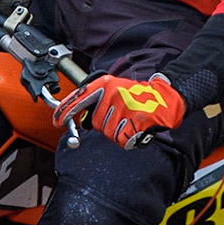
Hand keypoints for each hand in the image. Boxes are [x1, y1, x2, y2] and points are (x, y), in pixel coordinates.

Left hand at [54, 73, 187, 148]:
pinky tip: (137, 129)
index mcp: (106, 85)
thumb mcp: (116, 89)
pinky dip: (129, 139)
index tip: (56, 121)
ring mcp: (123, 109)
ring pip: (109, 133)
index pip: (80, 98)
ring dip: (119, 132)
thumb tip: (82, 122)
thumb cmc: (141, 95)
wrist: (167, 97)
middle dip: (107, 125)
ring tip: (132, 121)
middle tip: (123, 117)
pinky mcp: (134, 122)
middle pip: (97, 123)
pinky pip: (122, 140)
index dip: (65, 110)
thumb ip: (98, 102)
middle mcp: (112, 95)